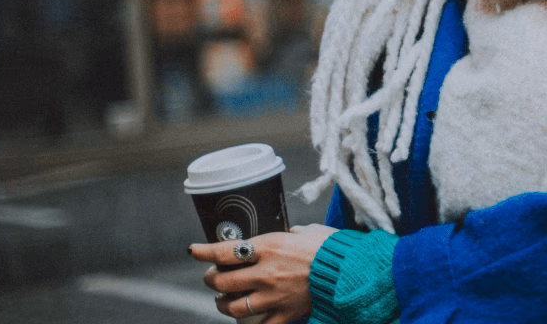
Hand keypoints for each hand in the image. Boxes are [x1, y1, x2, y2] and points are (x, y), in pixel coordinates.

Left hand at [191, 224, 336, 323]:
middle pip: (222, 281)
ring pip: (233, 307)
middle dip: (211, 280)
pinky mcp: (285, 314)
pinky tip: (249, 318)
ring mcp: (274, 296)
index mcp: (269, 246)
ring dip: (224, 304)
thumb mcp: (308, 231)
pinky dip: (251, 323)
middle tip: (213, 278)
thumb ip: (292, 234)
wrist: (351, 272)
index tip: (194, 251)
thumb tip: (288, 234)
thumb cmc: (332, 247)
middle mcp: (266, 272)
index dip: (203, 252)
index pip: (224, 251)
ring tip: (225, 300)